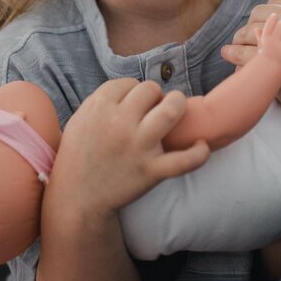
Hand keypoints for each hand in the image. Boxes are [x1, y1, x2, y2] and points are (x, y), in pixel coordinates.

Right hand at [50, 79, 211, 218]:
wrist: (78, 198)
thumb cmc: (79, 156)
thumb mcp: (81, 118)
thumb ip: (104, 100)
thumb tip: (133, 88)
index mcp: (99, 107)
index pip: (129, 82)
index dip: (134, 91)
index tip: (133, 106)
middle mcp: (119, 123)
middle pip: (151, 89)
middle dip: (155, 96)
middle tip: (153, 109)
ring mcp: (138, 146)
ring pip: (171, 110)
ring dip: (178, 106)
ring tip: (176, 112)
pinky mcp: (151, 171)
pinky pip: (184, 160)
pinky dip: (198, 153)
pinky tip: (201, 145)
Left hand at [224, 0, 280, 125]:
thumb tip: (279, 17)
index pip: (276, 3)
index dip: (264, 15)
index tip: (258, 26)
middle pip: (260, 13)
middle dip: (250, 25)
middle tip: (244, 38)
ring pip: (249, 30)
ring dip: (239, 38)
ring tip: (234, 45)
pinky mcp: (276, 60)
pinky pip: (244, 52)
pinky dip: (233, 53)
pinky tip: (227, 54)